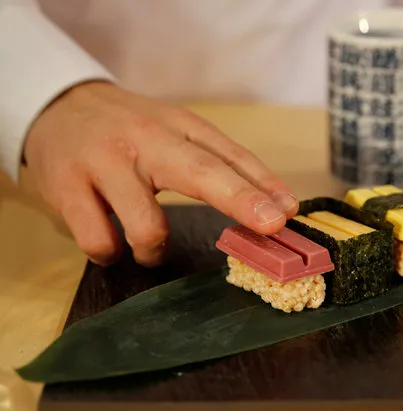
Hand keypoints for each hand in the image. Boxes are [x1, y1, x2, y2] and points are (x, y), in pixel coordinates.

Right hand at [24, 81, 297, 266]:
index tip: (289, 212)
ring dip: (154, 250)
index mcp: (179, 127)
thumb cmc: (129, 131)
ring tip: (149, 247)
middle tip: (271, 227)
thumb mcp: (174, 133)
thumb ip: (217, 165)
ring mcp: (105, 163)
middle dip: (241, 201)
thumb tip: (273, 206)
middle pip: (200, 172)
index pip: (230, 156)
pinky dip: (110, 253)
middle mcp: (146, 141)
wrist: (56, 108)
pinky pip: (99, 240)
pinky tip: (111, 244)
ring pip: (146, 225)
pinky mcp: (66, 187)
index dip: (263, 186)